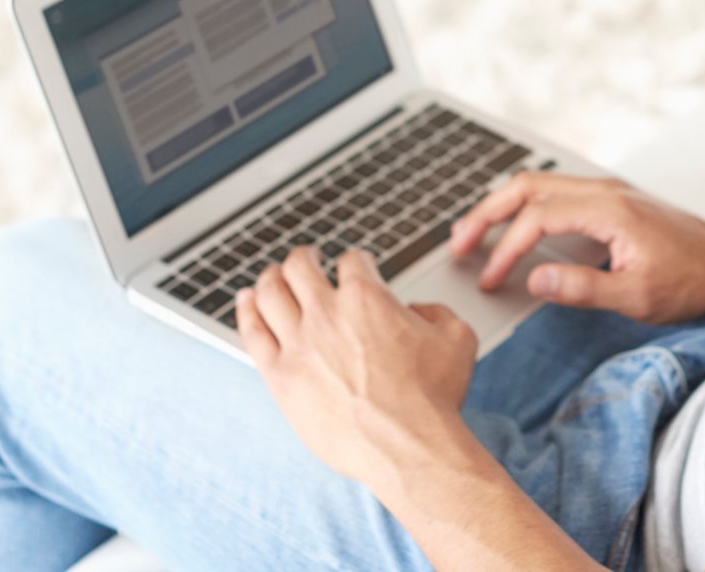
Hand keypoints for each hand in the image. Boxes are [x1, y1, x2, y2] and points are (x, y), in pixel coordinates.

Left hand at [236, 246, 480, 498]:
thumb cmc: (434, 397)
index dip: (356, 260)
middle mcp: (327, 313)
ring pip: (270, 292)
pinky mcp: (280, 377)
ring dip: (271, 277)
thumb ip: (435, 311)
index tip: (356, 268)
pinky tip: (246, 301)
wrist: (407, 447)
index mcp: (367, 297)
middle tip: (307, 259)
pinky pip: (252, 332)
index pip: (351, 260)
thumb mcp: (458, 338)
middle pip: (300, 266)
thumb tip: (416, 311)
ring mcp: (298, 344)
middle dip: (305, 257)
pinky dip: (247, 310)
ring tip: (273, 276)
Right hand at [447, 173, 704, 322]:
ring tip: (473, 235)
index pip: (538, 218)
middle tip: (458, 244)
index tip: (491, 278)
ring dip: (503, 207)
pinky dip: (526, 207)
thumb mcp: (636, 297)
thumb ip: (582, 288)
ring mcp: (608, 191)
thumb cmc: (689, 282)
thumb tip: (534, 280)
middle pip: (528, 187)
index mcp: (609, 209)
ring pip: (540, 185)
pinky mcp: (611, 200)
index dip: (507, 248)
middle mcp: (604, 190)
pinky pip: (556, 194)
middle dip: (487, 214)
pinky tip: (514, 228)